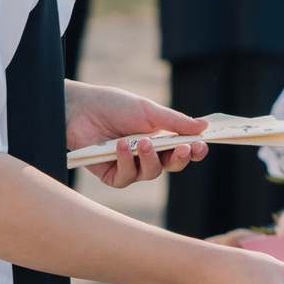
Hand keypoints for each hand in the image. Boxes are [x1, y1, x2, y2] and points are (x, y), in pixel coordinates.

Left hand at [65, 83, 207, 187]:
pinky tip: (120, 147)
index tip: (202, 145)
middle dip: (180, 158)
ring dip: (150, 159)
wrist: (80, 108)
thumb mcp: (147, 110)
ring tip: (142, 142)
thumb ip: (174, 121)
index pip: (184, 149)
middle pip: (172, 165)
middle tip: (183, 148)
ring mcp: (131, 166)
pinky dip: (125, 163)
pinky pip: (126, 178)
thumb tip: (203, 127)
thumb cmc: (114, 106)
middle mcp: (148, 155)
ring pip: (151, 173)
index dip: (195, 150)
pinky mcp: (112, 175)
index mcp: (161, 138)